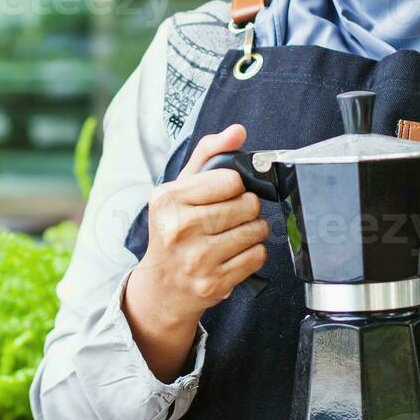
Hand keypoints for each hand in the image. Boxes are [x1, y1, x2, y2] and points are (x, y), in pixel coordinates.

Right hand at [127, 123, 269, 327]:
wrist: (161, 287)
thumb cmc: (173, 231)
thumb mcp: (179, 188)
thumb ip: (208, 154)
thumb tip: (238, 131)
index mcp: (168, 199)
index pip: (231, 180)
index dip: (235, 186)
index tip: (225, 194)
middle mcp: (179, 229)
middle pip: (248, 205)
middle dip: (247, 208)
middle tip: (231, 216)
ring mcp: (197, 259)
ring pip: (257, 230)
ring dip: (253, 231)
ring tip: (233, 234)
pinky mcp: (215, 283)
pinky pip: (258, 256)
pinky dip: (253, 253)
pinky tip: (235, 253)